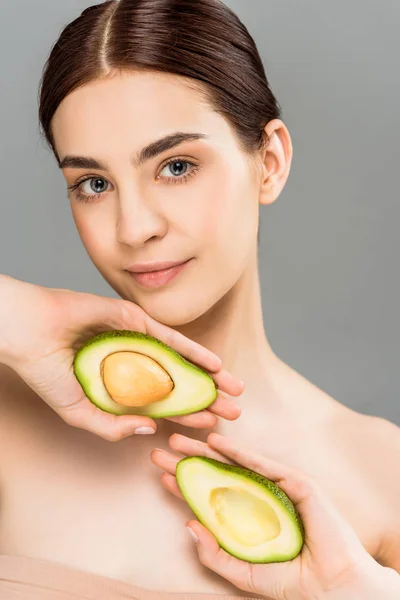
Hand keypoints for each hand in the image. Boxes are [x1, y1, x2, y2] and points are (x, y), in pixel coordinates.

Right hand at [0, 276, 242, 440]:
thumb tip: (151, 430)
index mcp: (122, 387)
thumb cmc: (47, 373)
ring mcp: (136, 341)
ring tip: (235, 390)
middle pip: (179, 385)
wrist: (30, 334)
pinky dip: (192, 352)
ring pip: (180, 362)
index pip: (163, 405)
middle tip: (235, 413)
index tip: (212, 428)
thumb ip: (112, 427)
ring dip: (208, 376)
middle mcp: (134, 364)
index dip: (188, 416)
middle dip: (208, 399)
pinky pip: (170, 339)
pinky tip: (214, 365)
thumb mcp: (79, 413)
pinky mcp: (135, 321)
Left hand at [151, 432, 399, 599]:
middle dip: (190, 462)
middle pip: (218, 474)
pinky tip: (216, 444)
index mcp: (249, 518)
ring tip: (179, 442)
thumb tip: (186, 524)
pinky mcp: (297, 483)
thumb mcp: (242, 571)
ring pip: (236, 464)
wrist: (330, 589)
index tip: (162, 476)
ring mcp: (279, 489)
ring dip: (206, 451)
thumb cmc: (289, 583)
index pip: (211, 497)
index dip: (187, 485)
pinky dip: (239, 452)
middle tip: (162, 451)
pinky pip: (263, 465)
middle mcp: (261, 499)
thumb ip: (214, 553)